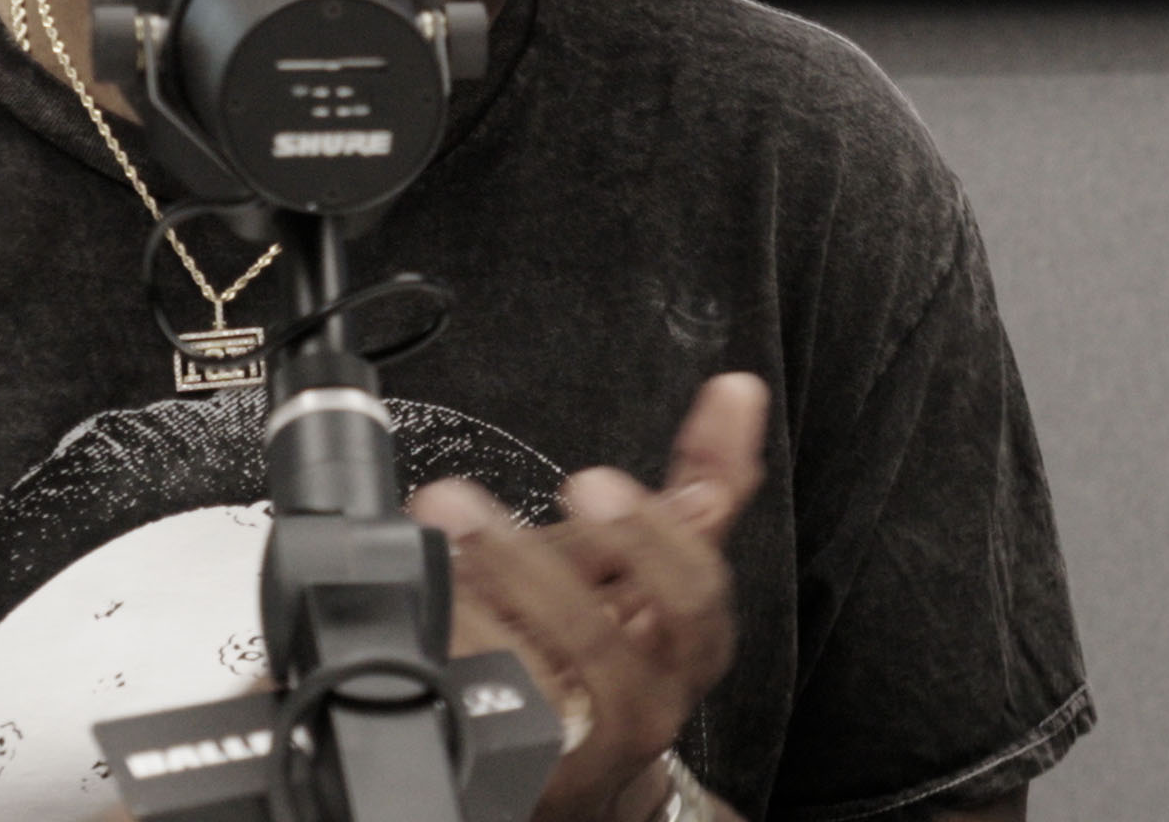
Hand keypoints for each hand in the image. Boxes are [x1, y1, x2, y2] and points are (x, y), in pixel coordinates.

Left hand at [414, 373, 770, 821]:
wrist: (574, 775)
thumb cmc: (611, 658)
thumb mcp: (650, 567)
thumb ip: (700, 481)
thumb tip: (737, 390)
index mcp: (691, 639)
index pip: (696, 586)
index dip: (651, 533)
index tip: (591, 479)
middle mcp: (656, 697)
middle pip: (620, 642)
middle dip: (545, 568)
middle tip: (468, 508)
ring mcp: (600, 744)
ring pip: (564, 680)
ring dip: (494, 605)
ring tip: (438, 550)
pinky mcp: (542, 778)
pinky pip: (505, 722)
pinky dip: (466, 666)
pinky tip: (432, 622)